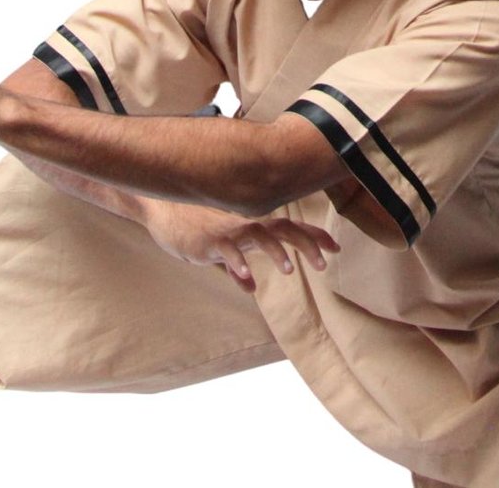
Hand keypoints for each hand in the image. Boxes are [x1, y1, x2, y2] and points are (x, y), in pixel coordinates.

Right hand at [142, 200, 337, 291]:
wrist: (163, 212)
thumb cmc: (192, 228)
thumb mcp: (218, 251)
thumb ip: (236, 268)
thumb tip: (250, 287)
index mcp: (252, 227)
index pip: (290, 228)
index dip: (314, 236)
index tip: (336, 248)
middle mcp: (247, 225)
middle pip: (285, 229)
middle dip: (307, 244)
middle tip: (324, 265)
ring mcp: (230, 231)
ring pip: (260, 235)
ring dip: (276, 252)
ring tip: (289, 271)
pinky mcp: (211, 240)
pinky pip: (228, 251)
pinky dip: (238, 263)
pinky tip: (248, 278)